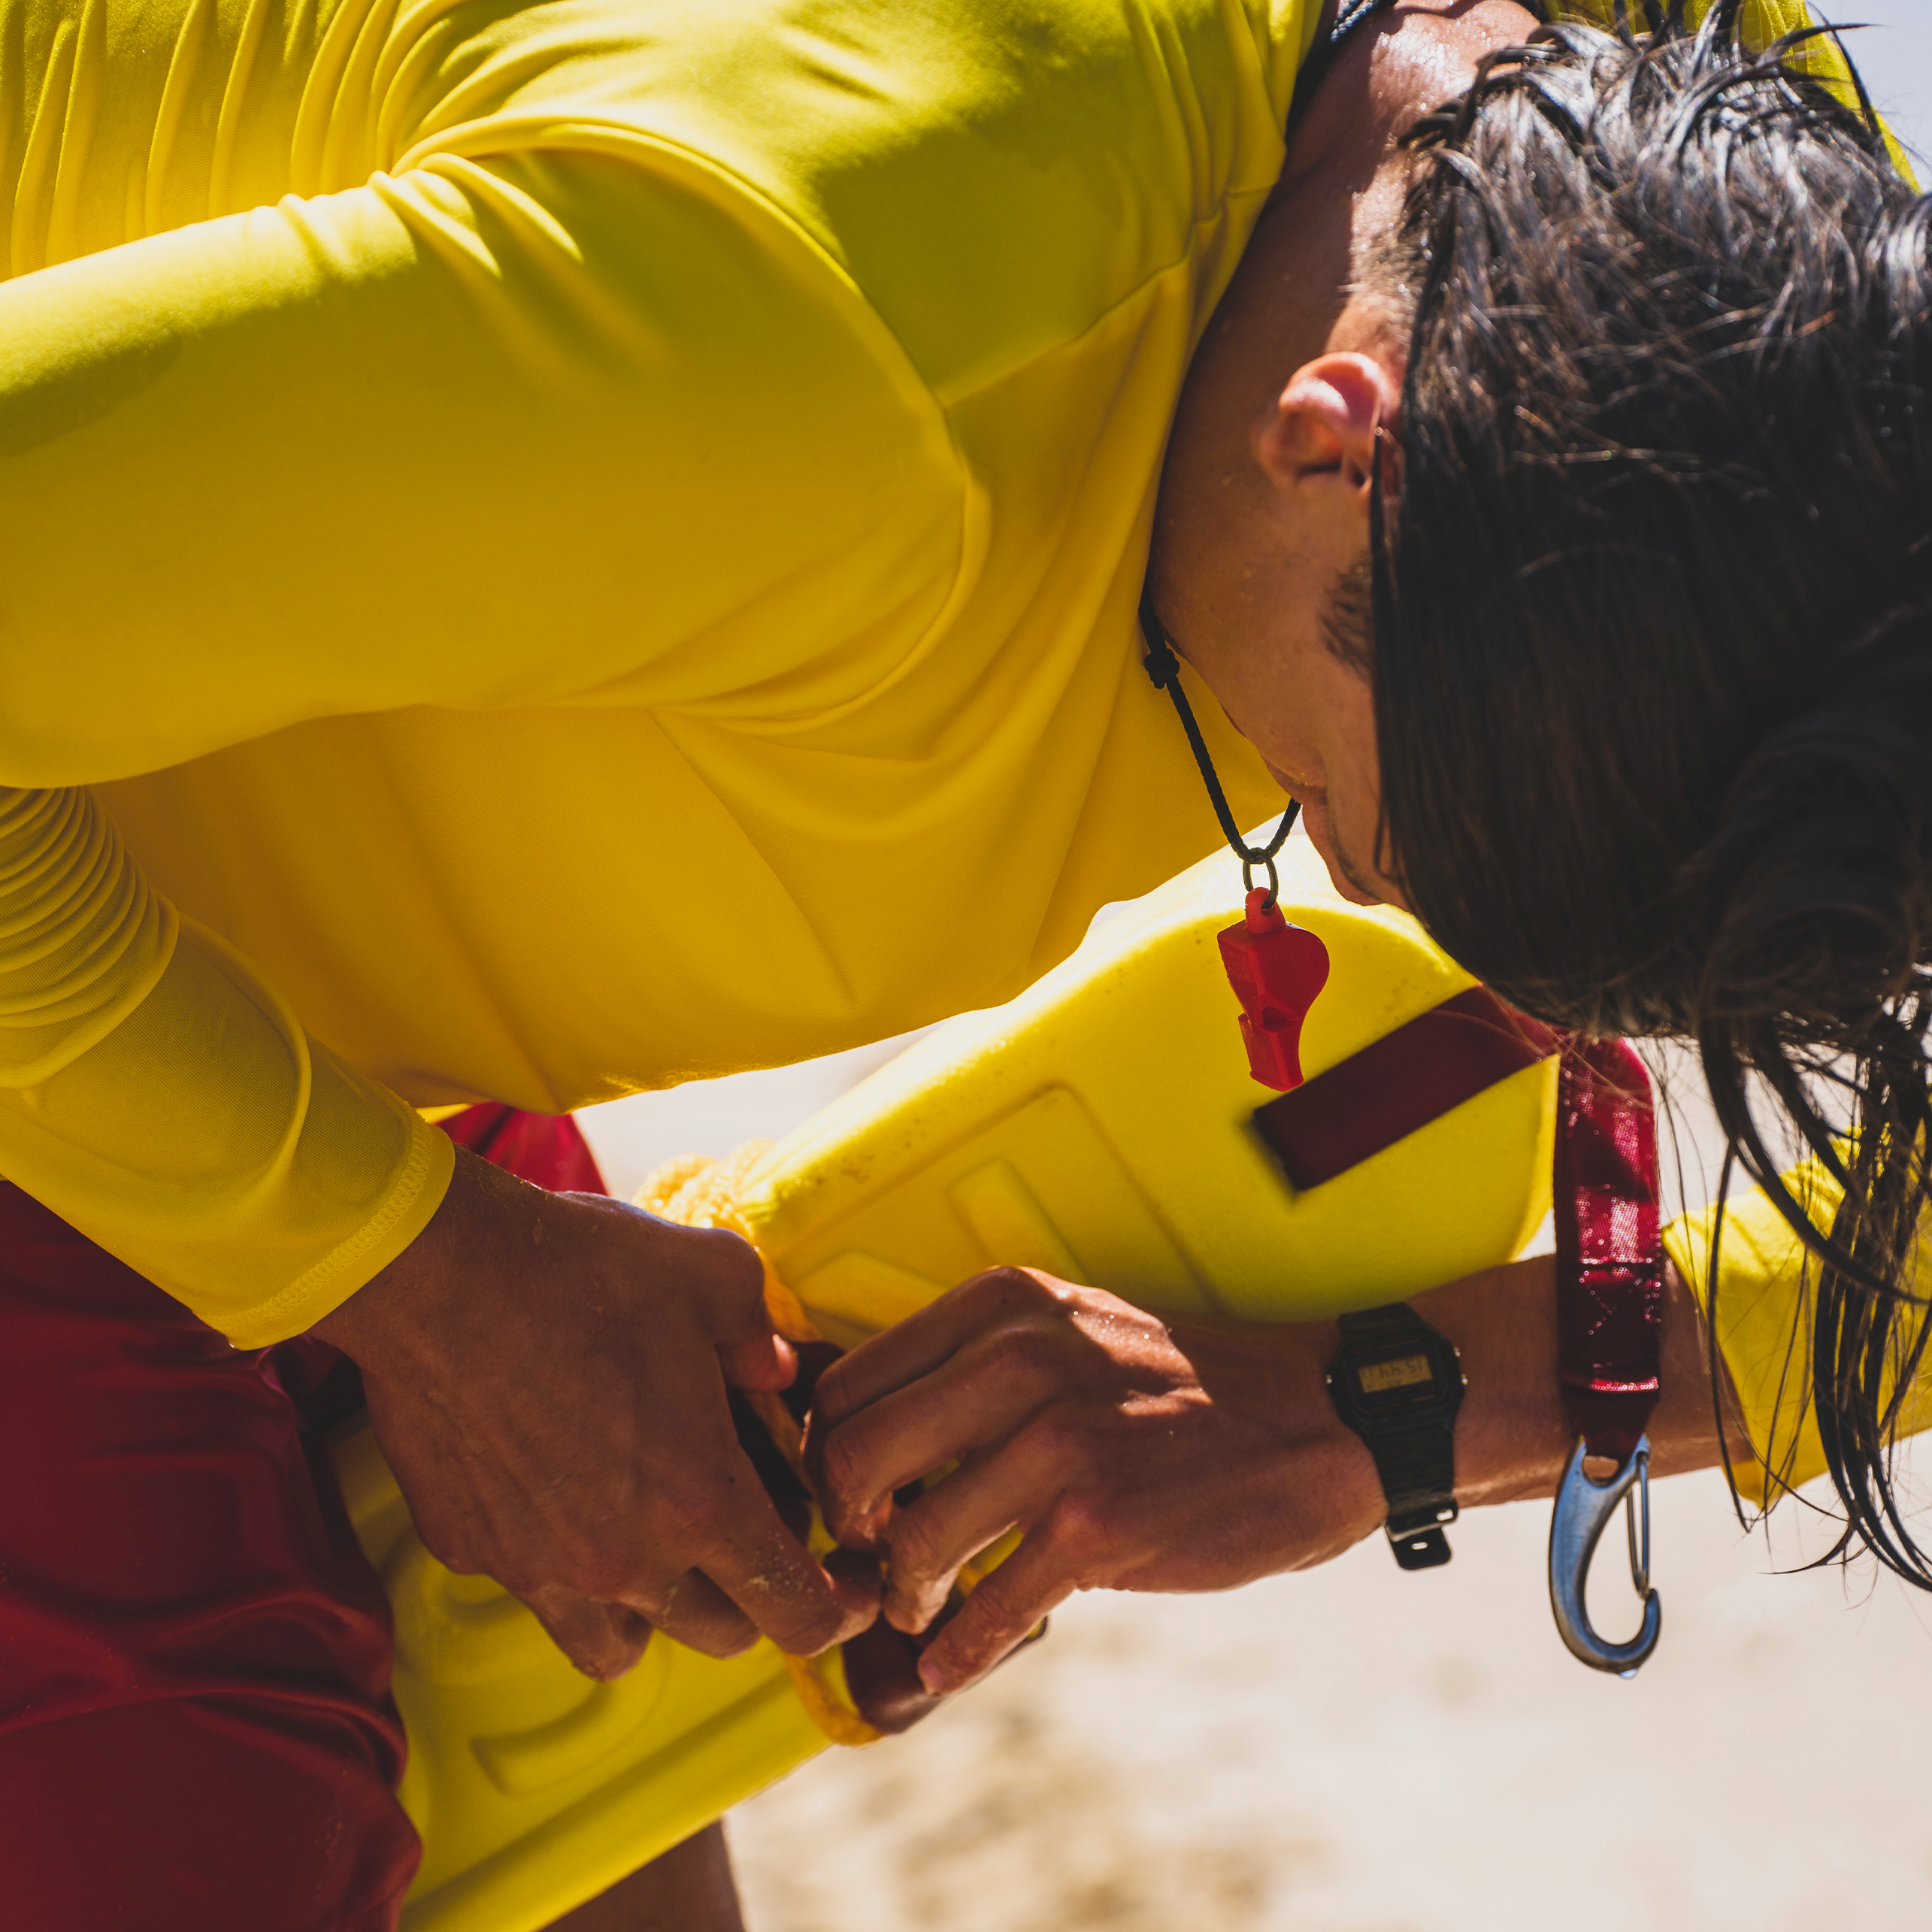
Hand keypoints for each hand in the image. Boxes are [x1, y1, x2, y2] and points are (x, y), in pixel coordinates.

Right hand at [314, 1149, 876, 1678]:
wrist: (435, 1273)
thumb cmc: (581, 1271)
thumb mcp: (713, 1275)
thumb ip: (760, 1334)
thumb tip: (774, 1371)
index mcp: (700, 1501)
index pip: (797, 1614)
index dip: (839, 1610)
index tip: (845, 1586)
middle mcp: (622, 1560)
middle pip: (720, 1637)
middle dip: (754, 1599)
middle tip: (754, 1537)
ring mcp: (537, 1567)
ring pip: (618, 1647)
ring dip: (654, 1611)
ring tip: (657, 1543)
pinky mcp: (469, 1550)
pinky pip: (534, 1590)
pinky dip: (560, 1565)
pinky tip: (560, 1493)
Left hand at [807, 1267, 1384, 1694]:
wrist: (1310, 1419)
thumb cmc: (1170, 1385)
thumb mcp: (1064, 1328)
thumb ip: (969, 1366)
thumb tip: (856, 1445)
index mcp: (999, 1304)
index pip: (849, 1384)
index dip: (827, 1455)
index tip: (852, 1495)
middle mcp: (1019, 1359)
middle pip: (853, 1459)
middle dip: (846, 1526)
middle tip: (872, 1557)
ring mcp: (1059, 1442)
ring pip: (910, 1541)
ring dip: (903, 1596)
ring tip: (923, 1605)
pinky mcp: (1099, 1524)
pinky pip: (988, 1607)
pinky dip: (959, 1649)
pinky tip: (952, 1661)